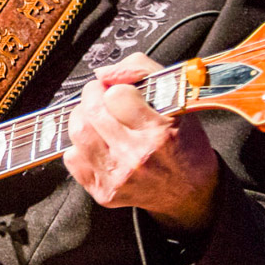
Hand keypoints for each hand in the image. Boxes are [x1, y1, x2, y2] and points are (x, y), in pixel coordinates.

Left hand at [63, 53, 220, 231]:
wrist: (191, 192)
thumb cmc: (184, 144)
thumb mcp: (177, 101)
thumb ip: (142, 72)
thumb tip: (104, 73)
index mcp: (160, 132)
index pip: (116, 95)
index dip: (115, 87)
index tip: (119, 90)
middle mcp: (138, 157)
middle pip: (92, 112)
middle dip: (91, 95)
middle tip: (99, 95)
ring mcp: (119, 177)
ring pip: (78, 133)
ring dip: (82, 117)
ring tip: (95, 117)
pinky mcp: (105, 192)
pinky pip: (73, 159)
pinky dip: (79, 146)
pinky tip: (97, 144)